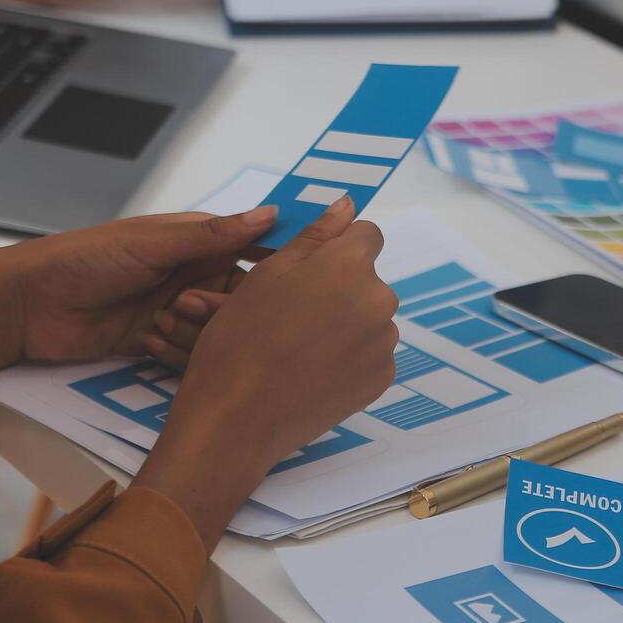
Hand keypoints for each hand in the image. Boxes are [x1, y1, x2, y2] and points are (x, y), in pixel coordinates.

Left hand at [0, 206, 278, 386]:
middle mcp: (191, 275)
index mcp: (195, 241)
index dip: (273, 264)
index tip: (295, 279)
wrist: (29, 305)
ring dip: (195, 332)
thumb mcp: (154, 242)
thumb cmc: (86, 259)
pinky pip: (189, 355)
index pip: (251, 250)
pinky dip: (176, 354)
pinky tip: (149, 343)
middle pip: (239, 299)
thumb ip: (215, 234)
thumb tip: (272, 214)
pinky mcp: (157, 343)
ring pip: (217, 331)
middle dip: (224, 307)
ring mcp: (175, 310)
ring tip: (159, 322)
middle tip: (187, 304)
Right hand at [133, 197, 399, 545]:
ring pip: (370, 316)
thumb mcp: (268, 275)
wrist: (238, 418)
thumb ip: (316, 236)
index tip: (308, 269)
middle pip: (367, 278)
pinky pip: (371, 352)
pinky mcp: (382, 378)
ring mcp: (385, 342)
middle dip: (339, 286)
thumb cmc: (240, 339)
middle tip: (293, 312)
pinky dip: (349, 355)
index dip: (337, 247)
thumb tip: (348, 205)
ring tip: (299, 345)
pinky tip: (313, 368)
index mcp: (350, 264)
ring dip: (345, 321)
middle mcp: (380, 299)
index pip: (367, 235)